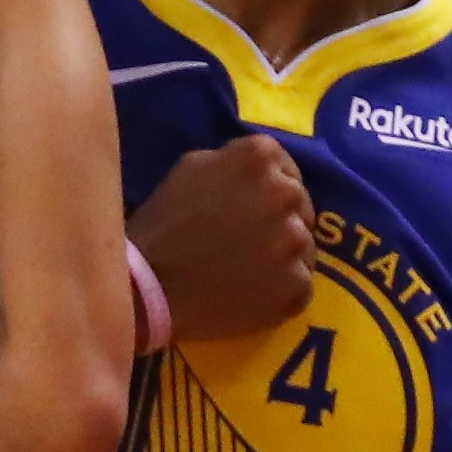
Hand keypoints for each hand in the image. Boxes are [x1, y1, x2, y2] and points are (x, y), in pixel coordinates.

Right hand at [129, 136, 312, 343]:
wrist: (148, 288)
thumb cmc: (163, 224)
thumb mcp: (191, 168)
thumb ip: (232, 160)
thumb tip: (257, 171)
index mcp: (259, 158)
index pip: (283, 166)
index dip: (266, 188)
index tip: (248, 206)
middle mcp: (285, 194)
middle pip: (299, 204)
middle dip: (279, 218)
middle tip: (245, 241)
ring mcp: (295, 243)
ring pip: (303, 246)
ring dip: (283, 255)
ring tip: (246, 270)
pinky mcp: (297, 286)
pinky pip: (301, 283)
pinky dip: (281, 290)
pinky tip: (252, 293)